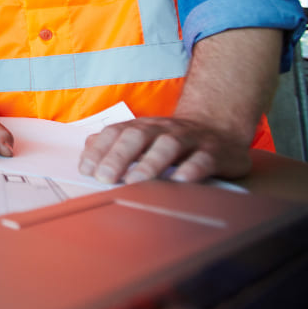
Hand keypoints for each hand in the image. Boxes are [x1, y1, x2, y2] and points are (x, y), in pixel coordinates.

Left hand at [78, 117, 252, 183]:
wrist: (221, 129)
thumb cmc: (172, 139)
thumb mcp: (143, 137)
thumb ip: (114, 144)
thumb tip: (86, 153)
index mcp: (143, 127)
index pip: (115, 133)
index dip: (99, 150)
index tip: (86, 171)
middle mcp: (163, 129)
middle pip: (137, 136)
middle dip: (118, 156)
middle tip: (105, 178)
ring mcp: (190, 139)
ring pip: (168, 145)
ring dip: (149, 163)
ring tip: (134, 182)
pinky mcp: (214, 152)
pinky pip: (203, 159)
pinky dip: (191, 169)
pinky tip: (180, 181)